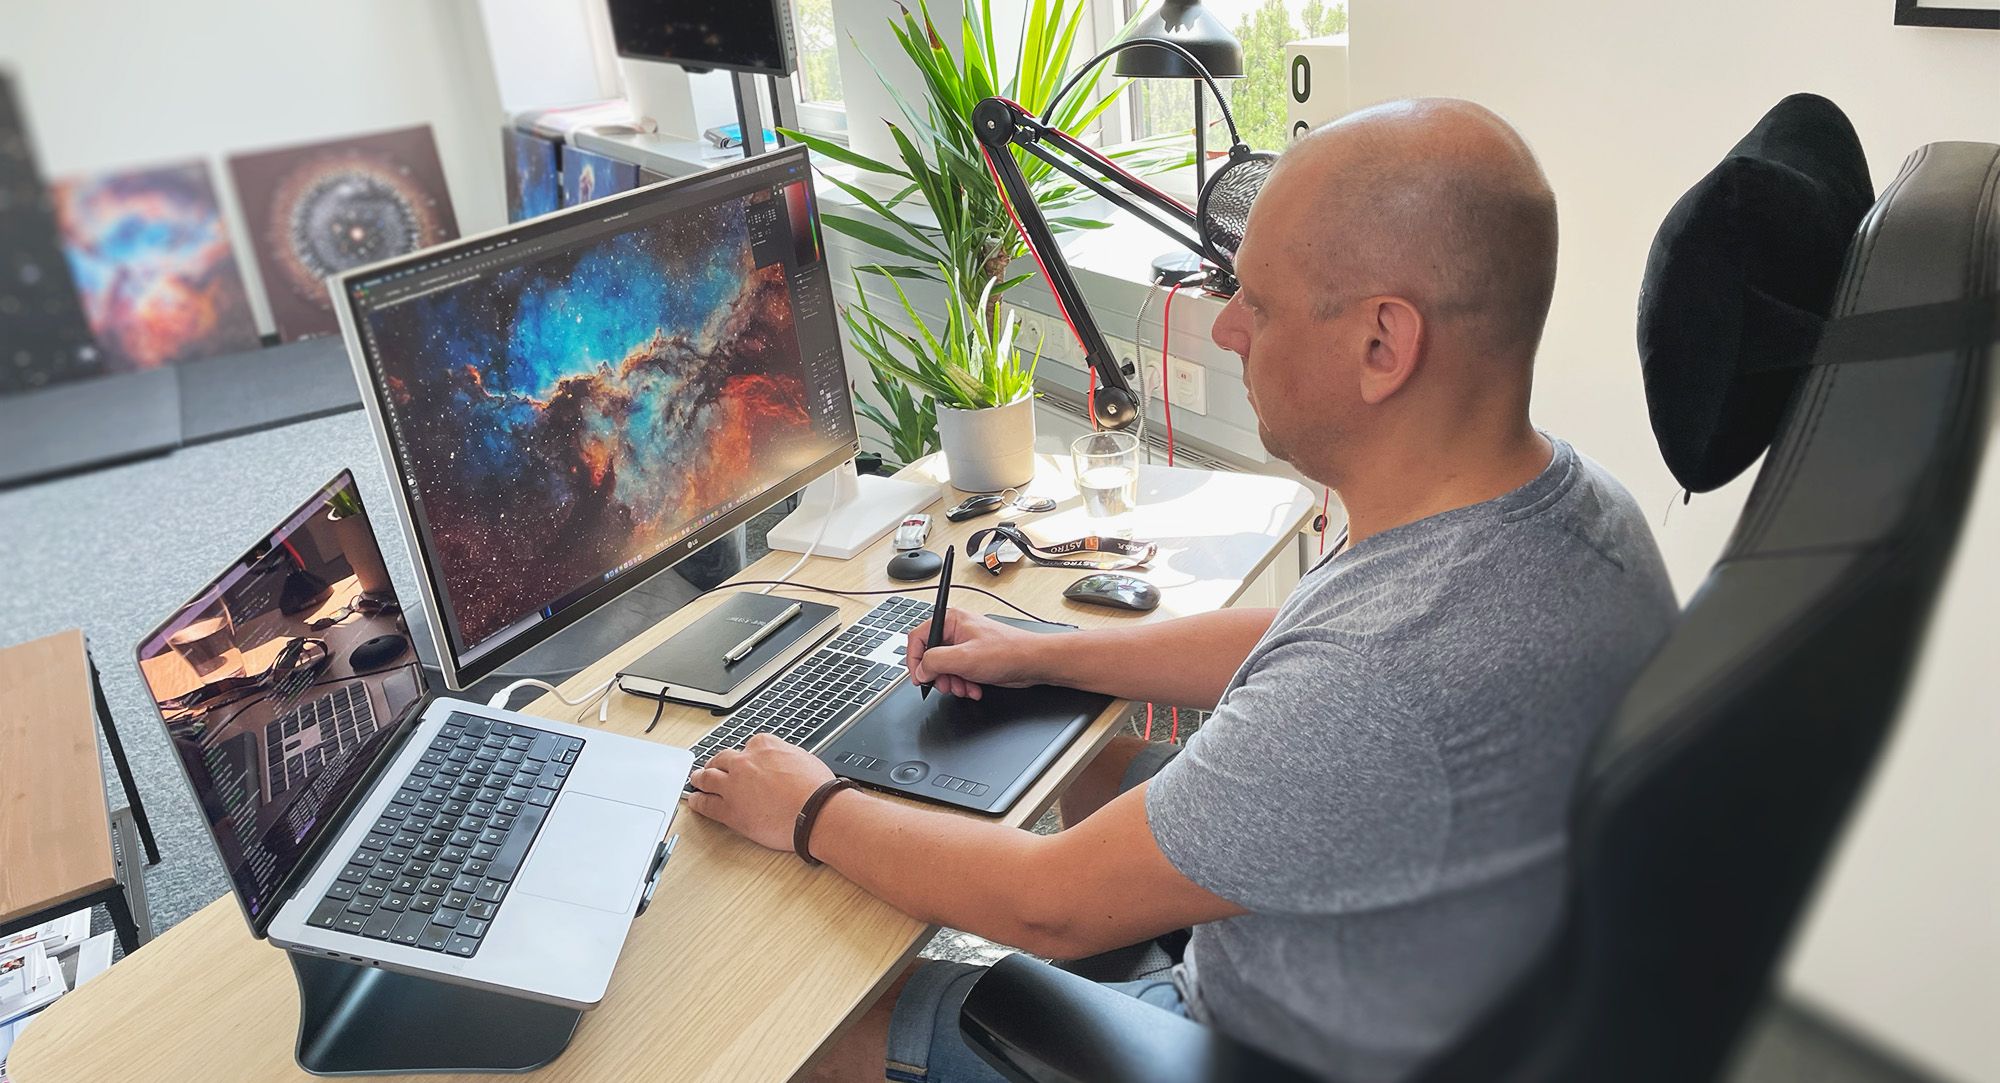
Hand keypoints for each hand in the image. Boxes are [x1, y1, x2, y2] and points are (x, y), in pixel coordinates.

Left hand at [686, 735, 834, 851]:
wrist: (816, 812)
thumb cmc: (817, 789)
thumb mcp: (804, 758)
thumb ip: (786, 757)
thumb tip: (784, 762)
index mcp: (764, 746)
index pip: (747, 746)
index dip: (745, 756)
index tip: (745, 762)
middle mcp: (745, 762)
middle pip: (722, 759)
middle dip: (716, 763)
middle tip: (713, 767)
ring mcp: (733, 786)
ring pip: (708, 778)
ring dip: (700, 778)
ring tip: (697, 780)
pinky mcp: (729, 810)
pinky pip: (706, 804)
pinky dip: (698, 801)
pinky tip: (696, 801)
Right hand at [906, 609, 1045, 700]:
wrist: (1033, 662)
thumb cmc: (1008, 651)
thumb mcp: (964, 658)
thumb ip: (935, 662)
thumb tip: (920, 669)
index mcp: (951, 620)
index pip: (919, 637)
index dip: (914, 659)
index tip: (918, 676)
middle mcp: (956, 631)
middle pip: (930, 656)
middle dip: (938, 675)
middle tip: (946, 685)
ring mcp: (965, 646)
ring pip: (944, 669)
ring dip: (952, 683)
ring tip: (964, 687)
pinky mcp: (973, 660)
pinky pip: (957, 675)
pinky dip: (963, 685)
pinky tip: (974, 688)